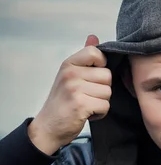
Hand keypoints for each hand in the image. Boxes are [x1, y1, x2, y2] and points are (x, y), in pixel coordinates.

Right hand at [28, 35, 110, 154]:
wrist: (48, 127)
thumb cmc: (62, 102)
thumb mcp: (70, 76)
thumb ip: (84, 58)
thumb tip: (94, 37)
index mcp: (69, 64)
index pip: (96, 53)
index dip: (101, 66)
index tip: (93, 77)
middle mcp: (71, 73)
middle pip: (107, 76)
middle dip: (102, 89)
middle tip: (88, 96)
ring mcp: (75, 89)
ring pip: (108, 92)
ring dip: (101, 102)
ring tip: (87, 105)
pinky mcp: (81, 104)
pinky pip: (105, 106)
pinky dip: (100, 113)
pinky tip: (88, 114)